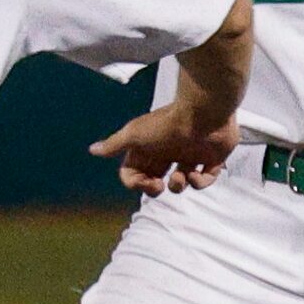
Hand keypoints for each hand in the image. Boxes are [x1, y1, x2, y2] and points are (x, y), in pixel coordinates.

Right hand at [90, 101, 239, 195]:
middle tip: (158, 185)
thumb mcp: (135, 134)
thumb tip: (92, 149)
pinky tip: (196, 174)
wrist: (203, 114)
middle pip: (154, 180)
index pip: (134, 172)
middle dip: (153, 189)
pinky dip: (200, 183)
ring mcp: (189, 156)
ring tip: (181, 176)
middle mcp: (167, 152)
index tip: (143, 182)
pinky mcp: (211, 159)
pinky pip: (205, 180)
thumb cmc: (166, 124)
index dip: (135, 182)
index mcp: (148, 147)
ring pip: (178, 183)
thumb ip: (114, 144)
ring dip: (177, 186)